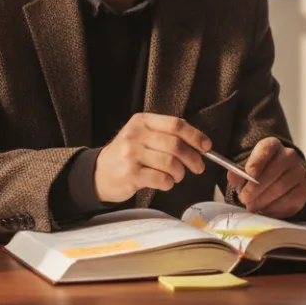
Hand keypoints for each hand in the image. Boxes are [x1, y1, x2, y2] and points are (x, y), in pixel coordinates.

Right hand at [93, 113, 209, 202]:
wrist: (98, 173)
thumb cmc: (127, 154)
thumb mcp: (142, 135)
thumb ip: (165, 134)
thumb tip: (198, 142)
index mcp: (142, 121)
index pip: (176, 124)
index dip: (195, 136)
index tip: (206, 146)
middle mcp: (136, 135)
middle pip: (175, 145)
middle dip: (192, 158)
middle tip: (198, 167)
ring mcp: (131, 154)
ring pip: (170, 162)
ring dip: (180, 173)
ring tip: (178, 176)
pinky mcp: (130, 174)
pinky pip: (160, 178)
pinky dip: (169, 183)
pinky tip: (166, 183)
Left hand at [227, 137, 305, 218]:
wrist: (279, 180)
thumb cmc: (258, 174)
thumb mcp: (245, 169)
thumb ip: (237, 173)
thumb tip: (234, 176)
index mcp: (272, 145)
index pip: (266, 149)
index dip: (257, 161)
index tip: (249, 174)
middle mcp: (289, 155)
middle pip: (273, 172)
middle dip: (255, 188)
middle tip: (244, 199)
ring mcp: (299, 172)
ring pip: (280, 188)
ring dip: (263, 201)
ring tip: (252, 206)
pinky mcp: (304, 190)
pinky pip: (289, 201)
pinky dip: (274, 209)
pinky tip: (265, 210)